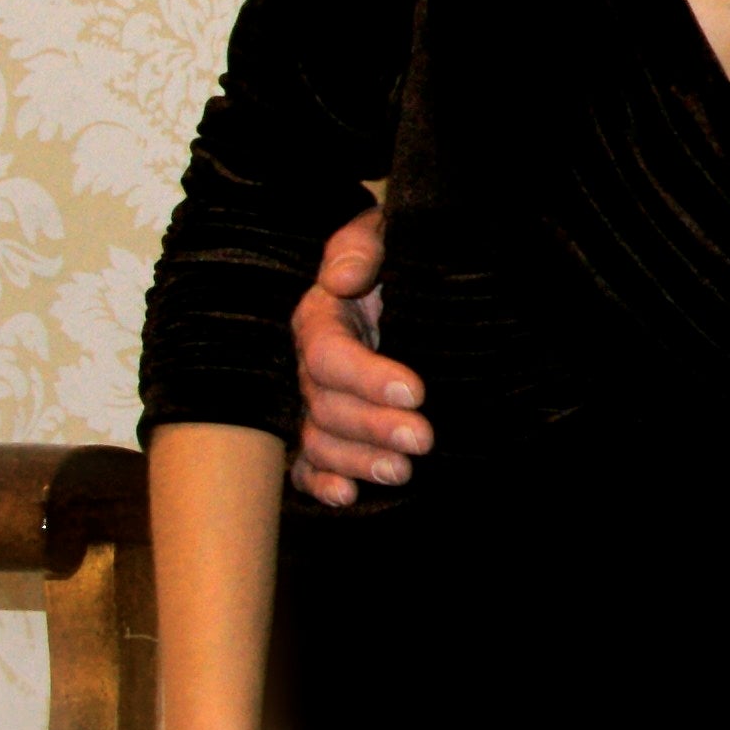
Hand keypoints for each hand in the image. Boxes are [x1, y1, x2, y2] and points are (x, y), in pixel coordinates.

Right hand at [289, 207, 425, 505]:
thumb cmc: (399, 254)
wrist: (413, 280)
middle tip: (423, 439)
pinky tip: (348, 497)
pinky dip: (321, 483)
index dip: (367, 377)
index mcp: (321, 318)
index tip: (415, 392)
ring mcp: (315, 400)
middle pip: (325, 405)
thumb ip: (363, 246)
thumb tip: (345, 280)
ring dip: (357, 461)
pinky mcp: (326, 428)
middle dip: (373, 427)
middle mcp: (311, 365)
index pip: (329, 354)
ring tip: (402, 472)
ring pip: (318, 440)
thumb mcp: (385, 232)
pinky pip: (306, 464)